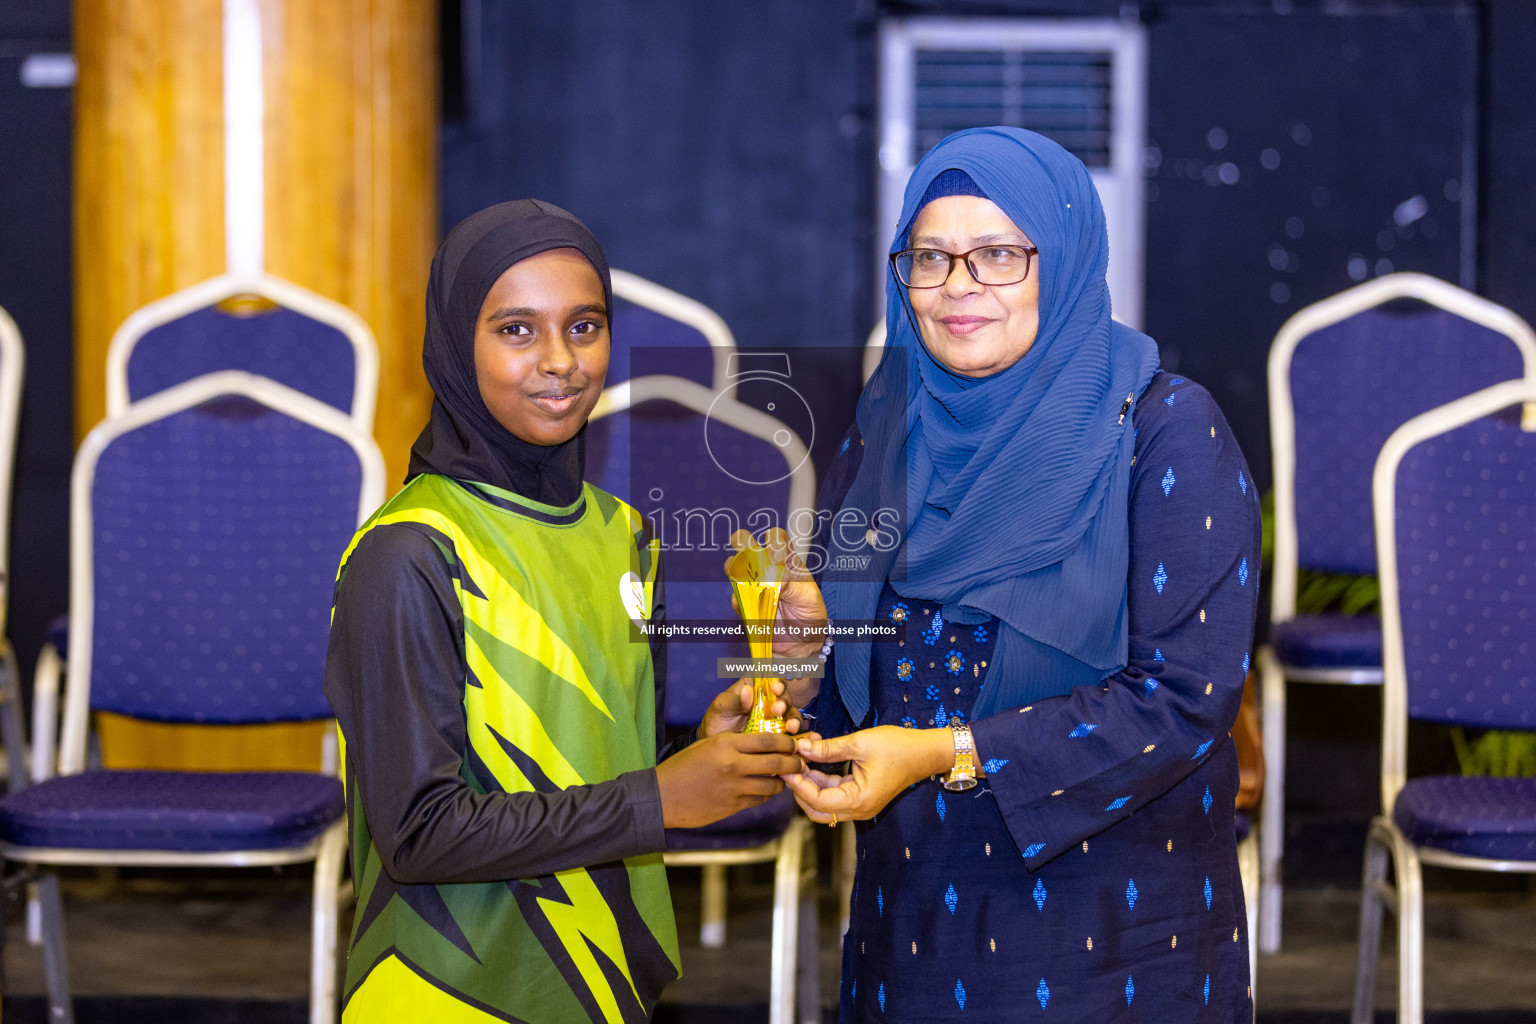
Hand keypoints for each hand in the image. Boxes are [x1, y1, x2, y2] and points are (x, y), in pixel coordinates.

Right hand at [657, 732, 802, 828]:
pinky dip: (766, 795)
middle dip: (793, 763)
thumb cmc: (683, 767)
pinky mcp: (732, 806)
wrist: (662, 796)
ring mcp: (734, 788)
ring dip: (781, 782)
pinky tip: (766, 790)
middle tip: (799, 762)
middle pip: (776, 763)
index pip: (767, 740)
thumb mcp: (708, 745)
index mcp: (726, 744)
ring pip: (771, 785)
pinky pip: (759, 800)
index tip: (793, 744)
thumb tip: (764, 746)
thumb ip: (735, 744)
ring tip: (784, 779)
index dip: (786, 742)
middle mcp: (733, 765)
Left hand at [699, 678, 804, 738]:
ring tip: (790, 728)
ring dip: (793, 719)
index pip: (771, 678)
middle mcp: (767, 699)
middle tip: (778, 710)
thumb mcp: (721, 708)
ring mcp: (774, 717)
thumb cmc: (717, 721)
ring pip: (791, 713)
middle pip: (784, 695)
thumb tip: (747, 691)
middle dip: (785, 702)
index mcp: (754, 686)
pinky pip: (791, 732)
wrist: (716, 749)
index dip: (777, 682)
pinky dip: (794, 735)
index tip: (775, 689)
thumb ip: (734, 700)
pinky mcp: (779, 733)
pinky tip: (792, 739)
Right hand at [727, 528, 826, 706]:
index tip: (776, 557)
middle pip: (748, 544)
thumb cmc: (811, 617)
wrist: (801, 646)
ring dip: (735, 569)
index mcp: (788, 562)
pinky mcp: (745, 604)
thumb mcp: (809, 600)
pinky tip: (752, 610)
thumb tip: (776, 581)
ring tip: (746, 582)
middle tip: (747, 553)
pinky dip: (740, 602)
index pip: (778, 539)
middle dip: (742, 542)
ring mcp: (753, 586)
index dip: (773, 541)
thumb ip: (794, 588)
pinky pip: (736, 598)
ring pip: (735, 567)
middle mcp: (767, 569)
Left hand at [782, 726, 953, 823]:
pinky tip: (815, 761)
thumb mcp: (859, 743)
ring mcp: (861, 806)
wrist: (925, 752)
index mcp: (859, 800)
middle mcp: (859, 810)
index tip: (786, 766)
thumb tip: (801, 747)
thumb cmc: (898, 747)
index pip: (817, 801)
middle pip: (817, 810)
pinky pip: (835, 795)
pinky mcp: (862, 798)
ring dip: (811, 784)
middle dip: (800, 789)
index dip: (798, 784)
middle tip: (790, 765)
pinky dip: (823, 782)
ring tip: (801, 759)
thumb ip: (828, 749)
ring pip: (824, 804)